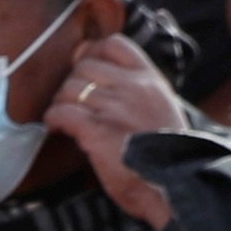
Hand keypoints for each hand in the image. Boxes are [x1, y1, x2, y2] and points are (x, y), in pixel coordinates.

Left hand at [51, 37, 195, 225]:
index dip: (92, 51)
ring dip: (61, 102)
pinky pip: (62, 112)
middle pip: (84, 66)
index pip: (115, 44)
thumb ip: (140, 93)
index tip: (83, 65)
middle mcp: (133, 88)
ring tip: (65, 118)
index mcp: (151, 81)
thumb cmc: (170, 156)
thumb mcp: (164, 110)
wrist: (177, 186)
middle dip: (71, 83)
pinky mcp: (97, 131)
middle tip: (71, 102)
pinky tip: (57, 128)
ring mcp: (115, 108)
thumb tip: (110, 84)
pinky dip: (53, 119)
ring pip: (69, 88)